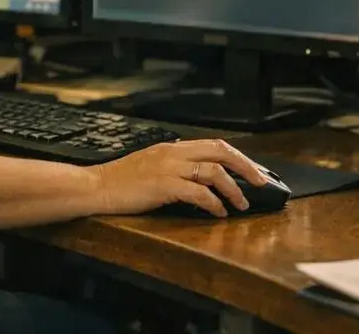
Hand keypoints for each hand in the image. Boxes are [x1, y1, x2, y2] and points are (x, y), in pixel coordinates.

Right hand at [92, 140, 266, 217]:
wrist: (97, 187)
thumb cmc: (122, 181)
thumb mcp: (152, 164)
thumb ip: (176, 166)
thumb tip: (202, 178)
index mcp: (174, 147)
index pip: (215, 145)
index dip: (239, 157)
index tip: (254, 170)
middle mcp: (174, 152)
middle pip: (221, 151)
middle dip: (246, 166)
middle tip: (261, 182)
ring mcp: (169, 167)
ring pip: (214, 172)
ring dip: (233, 189)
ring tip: (241, 204)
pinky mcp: (164, 185)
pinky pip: (198, 192)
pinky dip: (214, 203)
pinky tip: (219, 212)